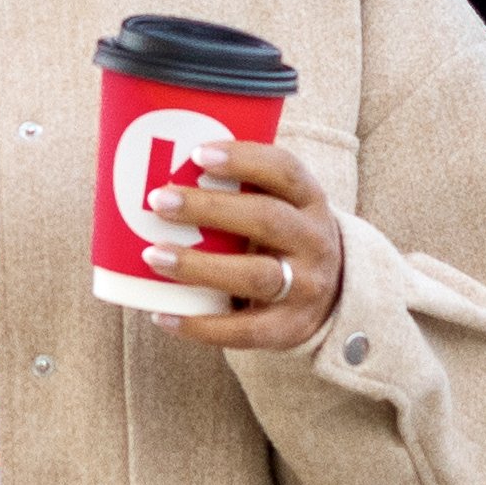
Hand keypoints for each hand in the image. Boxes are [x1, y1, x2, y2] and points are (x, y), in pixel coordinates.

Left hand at [138, 140, 347, 354]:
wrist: (332, 297)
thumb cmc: (280, 239)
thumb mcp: (280, 205)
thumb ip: (240, 189)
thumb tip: (158, 170)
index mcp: (310, 201)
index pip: (284, 170)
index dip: (243, 159)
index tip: (197, 154)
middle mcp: (315, 241)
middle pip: (267, 219)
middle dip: (209, 209)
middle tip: (160, 202)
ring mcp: (305, 287)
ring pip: (255, 276)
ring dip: (199, 266)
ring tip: (153, 256)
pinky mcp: (290, 328)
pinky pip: (244, 330)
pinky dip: (200, 325)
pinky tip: (163, 316)